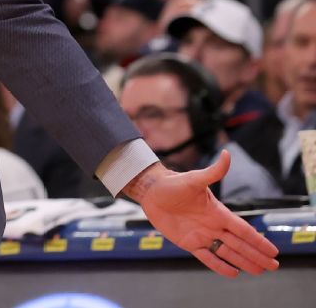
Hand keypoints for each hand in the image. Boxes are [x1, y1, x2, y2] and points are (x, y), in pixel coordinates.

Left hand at [126, 152, 279, 276]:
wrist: (151, 191)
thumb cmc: (173, 183)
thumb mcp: (194, 178)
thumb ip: (213, 171)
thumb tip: (227, 154)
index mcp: (218, 212)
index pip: (243, 230)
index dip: (258, 241)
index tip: (273, 251)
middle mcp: (213, 225)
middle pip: (240, 244)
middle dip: (257, 255)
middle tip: (274, 266)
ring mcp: (202, 235)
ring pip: (227, 252)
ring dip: (244, 262)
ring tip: (259, 271)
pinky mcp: (188, 242)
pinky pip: (207, 257)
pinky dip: (219, 265)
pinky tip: (233, 273)